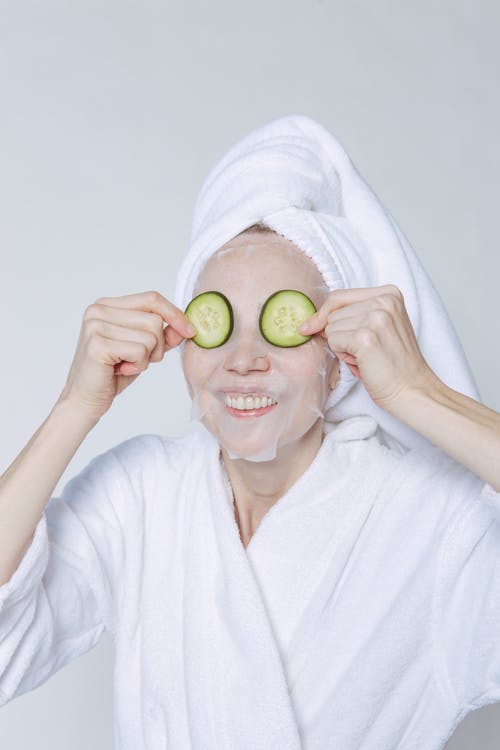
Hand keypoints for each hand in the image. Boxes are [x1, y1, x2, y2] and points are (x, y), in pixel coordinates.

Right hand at [57, 290, 196, 418]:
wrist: (84, 400)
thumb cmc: (111, 374)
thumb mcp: (143, 350)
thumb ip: (162, 335)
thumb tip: (185, 327)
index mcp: (107, 305)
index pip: (151, 298)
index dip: (174, 314)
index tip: (190, 330)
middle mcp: (98, 310)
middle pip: (155, 320)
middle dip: (158, 346)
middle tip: (138, 360)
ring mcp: (96, 325)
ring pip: (151, 336)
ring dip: (146, 358)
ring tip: (126, 365)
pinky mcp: (98, 343)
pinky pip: (140, 350)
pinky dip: (138, 365)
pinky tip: (120, 370)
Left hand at [298, 284, 438, 410]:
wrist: (412, 390)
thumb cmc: (393, 364)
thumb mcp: (378, 328)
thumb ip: (352, 316)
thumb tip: (310, 322)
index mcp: (389, 293)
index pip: (339, 296)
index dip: (323, 313)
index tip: (310, 326)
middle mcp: (384, 301)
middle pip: (333, 313)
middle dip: (340, 334)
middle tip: (364, 351)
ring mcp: (376, 318)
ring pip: (331, 328)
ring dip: (342, 347)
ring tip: (365, 357)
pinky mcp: (366, 337)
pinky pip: (334, 342)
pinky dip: (343, 356)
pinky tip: (362, 363)